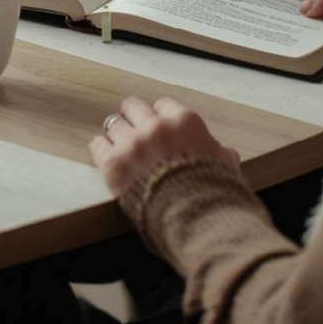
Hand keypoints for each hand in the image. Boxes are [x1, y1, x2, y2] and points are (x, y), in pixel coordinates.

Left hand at [90, 96, 239, 196]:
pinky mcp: (113, 163)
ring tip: (122, 149)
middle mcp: (155, 127)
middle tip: (134, 131)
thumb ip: (218, 152)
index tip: (159, 127)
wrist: (195, 219)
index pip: (162, 104)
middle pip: (132, 107)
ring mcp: (132, 143)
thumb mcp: (224, 166)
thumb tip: (224, 153)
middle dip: (134, 118)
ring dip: (118, 135)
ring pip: (113, 124)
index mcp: (184, 121)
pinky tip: (110, 159)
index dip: (160, 117)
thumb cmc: (213, 193)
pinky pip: (97, 144)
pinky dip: (102, 151)